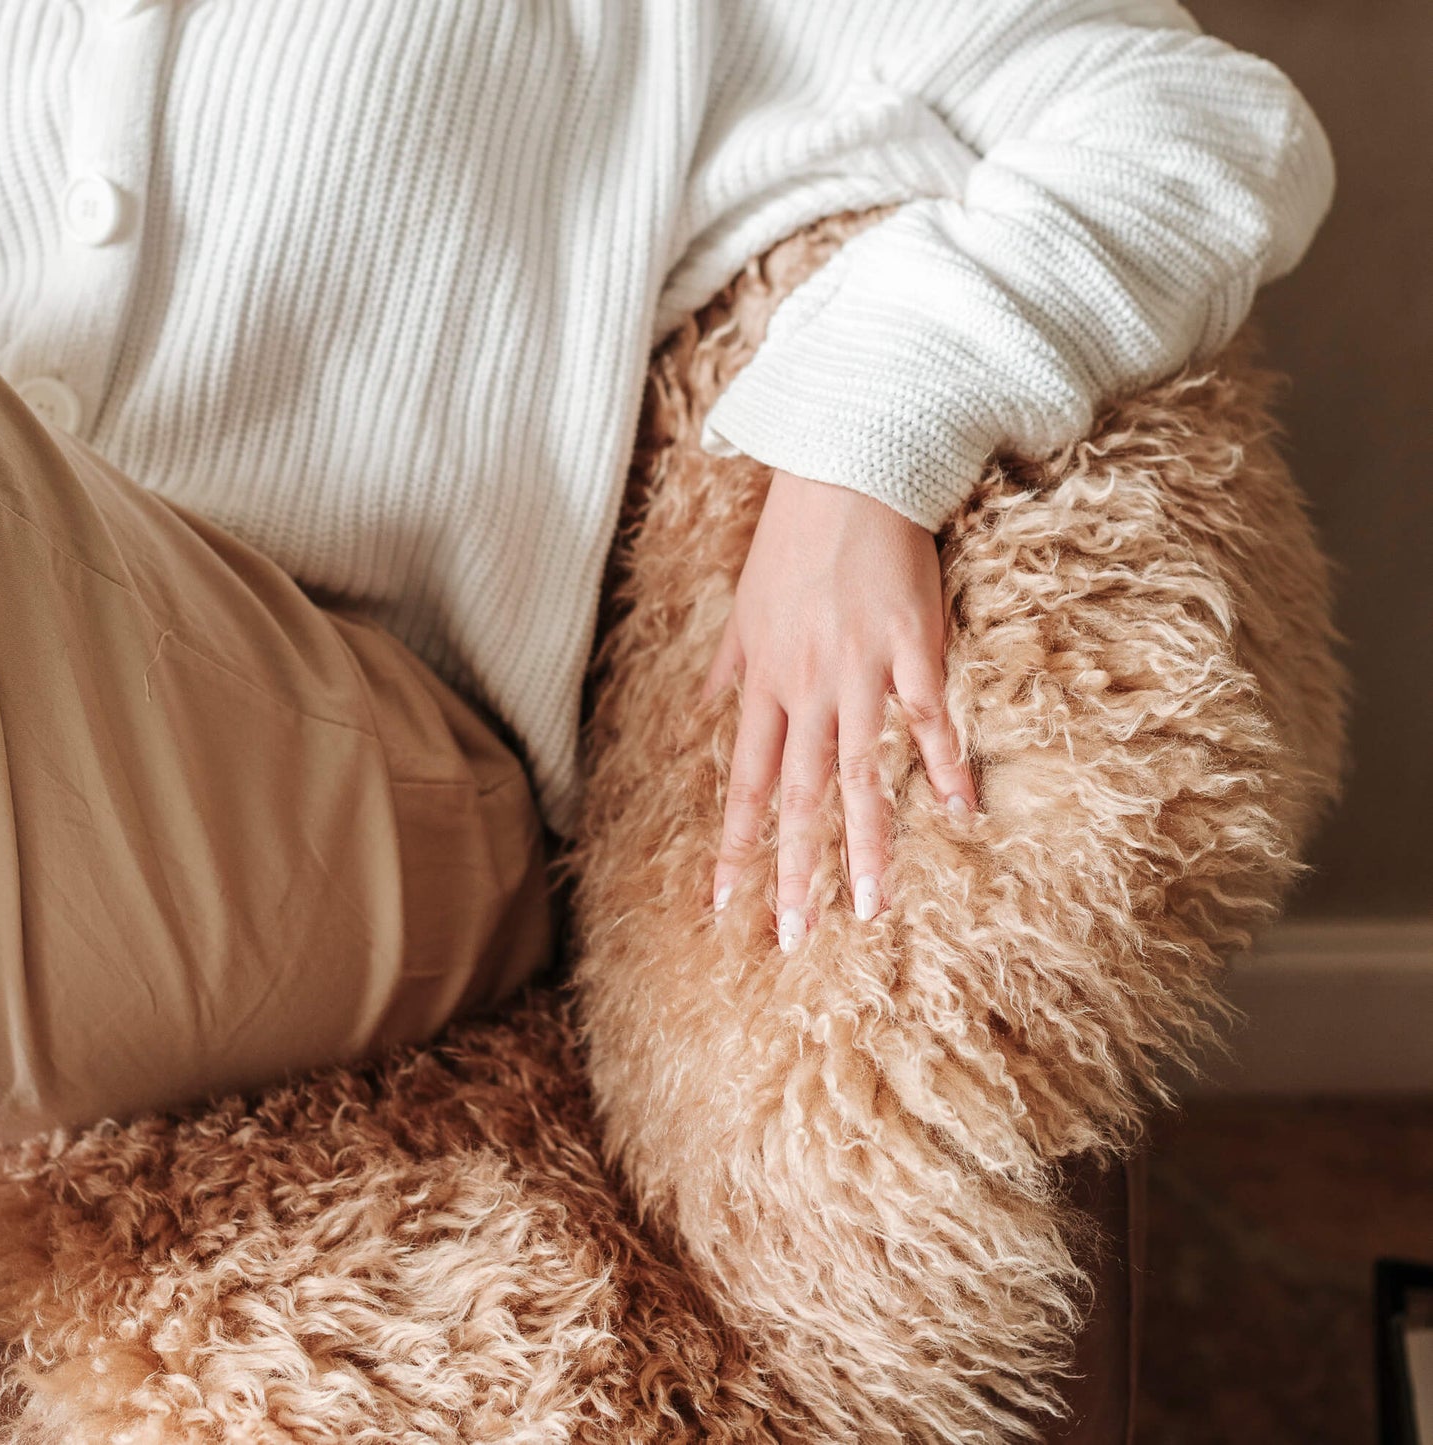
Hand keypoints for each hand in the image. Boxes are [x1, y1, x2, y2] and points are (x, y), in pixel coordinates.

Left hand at [701, 467, 977, 951]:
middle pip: (800, 798)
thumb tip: (702, 706)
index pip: (748, 783)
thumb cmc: (791, 541)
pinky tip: (960, 813)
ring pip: (860, 774)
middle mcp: (807, 689)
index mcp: (765, 683)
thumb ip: (727, 667)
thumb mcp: (743, 608)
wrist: (844, 471)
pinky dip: (945, 766)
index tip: (726, 903)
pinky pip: (929, 719)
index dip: (738, 846)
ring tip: (870, 908)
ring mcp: (860, 671)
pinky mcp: (913, 647)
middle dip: (796, 872)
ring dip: (866, 846)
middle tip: (796, 938)